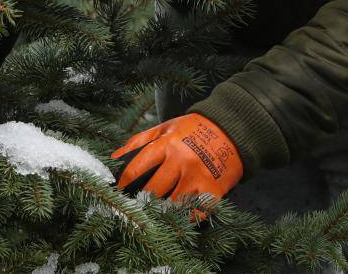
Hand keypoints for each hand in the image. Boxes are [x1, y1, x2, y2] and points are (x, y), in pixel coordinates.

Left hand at [112, 113, 242, 208]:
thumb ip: (140, 141)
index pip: (137, 168)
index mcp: (168, 144)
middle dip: (142, 201)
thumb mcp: (167, 127)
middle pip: (153, 191)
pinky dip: (186, 219)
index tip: (117, 193)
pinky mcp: (214, 191)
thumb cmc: (194, 129)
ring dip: (163, 212)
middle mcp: (182, 161)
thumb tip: (113, 158)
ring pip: (172, 206)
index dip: (124, 184)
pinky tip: (179, 220)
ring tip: (154, 217)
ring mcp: (199, 177)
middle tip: (135, 209)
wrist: (234, 128)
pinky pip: (196, 214)